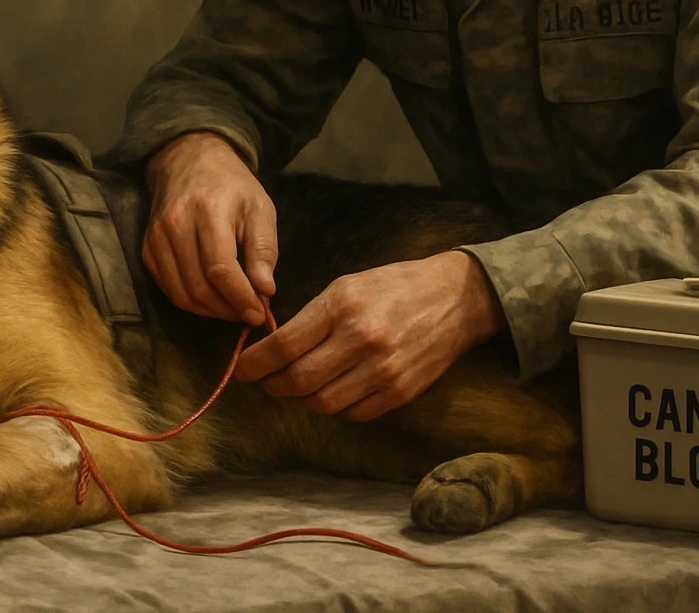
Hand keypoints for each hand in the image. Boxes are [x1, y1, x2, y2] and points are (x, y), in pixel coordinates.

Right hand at [142, 131, 276, 325]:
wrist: (190, 160)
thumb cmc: (232, 186)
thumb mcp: (260, 209)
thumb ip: (263, 249)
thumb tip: (265, 291)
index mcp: (209, 211)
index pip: (221, 268)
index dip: (240, 298)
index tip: (258, 315)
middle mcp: (176, 224)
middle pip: (199, 285)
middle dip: (227, 309)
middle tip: (247, 314)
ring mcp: (157, 237)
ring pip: (181, 293)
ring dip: (209, 311)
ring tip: (231, 309)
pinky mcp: (148, 247)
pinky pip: (167, 287)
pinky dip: (190, 301)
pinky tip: (210, 300)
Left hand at [234, 250, 506, 421]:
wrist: (456, 298)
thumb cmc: (395, 286)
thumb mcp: (349, 285)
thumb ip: (313, 316)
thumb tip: (274, 346)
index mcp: (342, 305)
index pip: (283, 345)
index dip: (255, 363)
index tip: (243, 368)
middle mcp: (362, 339)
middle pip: (298, 381)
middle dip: (272, 385)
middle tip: (265, 381)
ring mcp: (384, 369)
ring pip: (323, 403)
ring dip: (302, 399)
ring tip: (296, 386)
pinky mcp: (402, 391)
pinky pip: (354, 413)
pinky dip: (336, 407)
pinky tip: (333, 390)